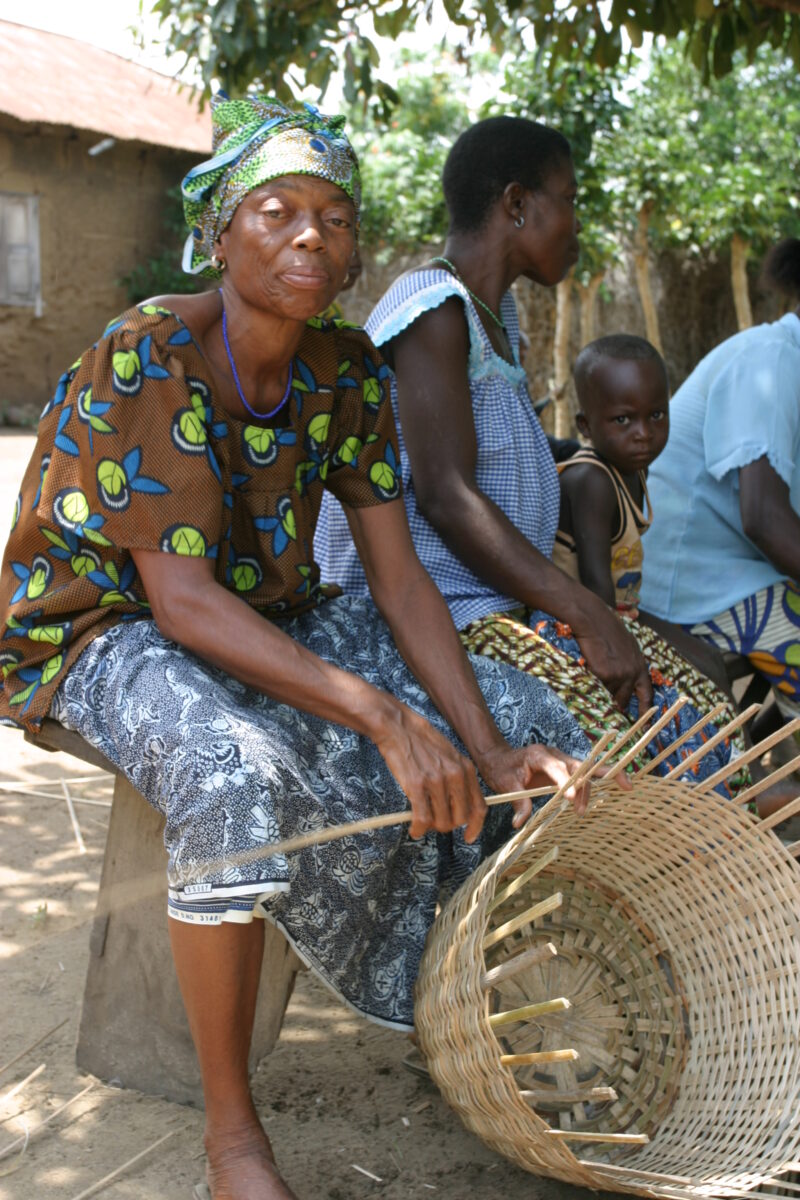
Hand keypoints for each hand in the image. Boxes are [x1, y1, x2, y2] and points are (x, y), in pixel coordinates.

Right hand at [372, 703, 486, 842]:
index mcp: (466, 769)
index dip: (475, 827)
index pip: (479, 807)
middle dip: (448, 826)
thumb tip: (460, 806)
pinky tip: (414, 829)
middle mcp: (455, 776)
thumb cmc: (421, 742)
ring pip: (442, 822)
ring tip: (422, 822)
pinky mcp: (417, 786)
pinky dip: (418, 829)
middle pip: (460, 819)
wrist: (398, 728)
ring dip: (431, 827)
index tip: (469, 836)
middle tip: (435, 822)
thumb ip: (459, 778)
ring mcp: (437, 781)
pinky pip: (422, 819)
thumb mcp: (450, 756)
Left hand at [476, 743, 592, 823]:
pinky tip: (619, 786)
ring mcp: (562, 760)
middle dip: (585, 786)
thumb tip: (520, 823)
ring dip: (588, 790)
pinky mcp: (565, 769)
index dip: (565, 782)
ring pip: (585, 772)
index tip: (570, 799)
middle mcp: (555, 755)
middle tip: (580, 810)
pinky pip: (584, 775)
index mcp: (539, 755)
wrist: (500, 758)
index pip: (557, 767)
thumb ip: (517, 801)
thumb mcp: (505, 784)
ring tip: (581, 812)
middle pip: (578, 768)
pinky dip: (595, 783)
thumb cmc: (502, 768)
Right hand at [572, 596, 652, 713]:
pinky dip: (590, 684)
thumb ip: (627, 662)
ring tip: (592, 679)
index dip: (646, 711)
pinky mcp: (604, 674)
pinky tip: (586, 671)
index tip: (645, 725)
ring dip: (600, 692)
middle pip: (624, 699)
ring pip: (608, 694)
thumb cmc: (605, 627)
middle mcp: (632, 672)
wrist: (592, 618)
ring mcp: (619, 674)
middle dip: (615, 704)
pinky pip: (595, 687)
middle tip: (607, 711)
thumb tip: (622, 676)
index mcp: (640, 665)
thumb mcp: (625, 645)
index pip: (647, 694)